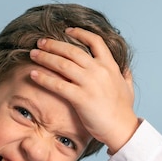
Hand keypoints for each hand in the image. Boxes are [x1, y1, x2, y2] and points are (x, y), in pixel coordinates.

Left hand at [29, 27, 139, 153]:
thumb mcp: (128, 88)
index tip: (67, 31)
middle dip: (54, 44)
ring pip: (62, 64)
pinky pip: (58, 85)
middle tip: (41, 41)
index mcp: (110, 66)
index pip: (95, 41)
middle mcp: (99, 71)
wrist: (122, 129)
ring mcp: (90, 84)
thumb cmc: (124, 111)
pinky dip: (44, 78)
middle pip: (72, 50)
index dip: (80, 33)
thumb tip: (125, 68)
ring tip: (33, 54)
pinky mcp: (81, 98)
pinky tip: (33, 75)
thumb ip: (125, 75)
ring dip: (45, 57)